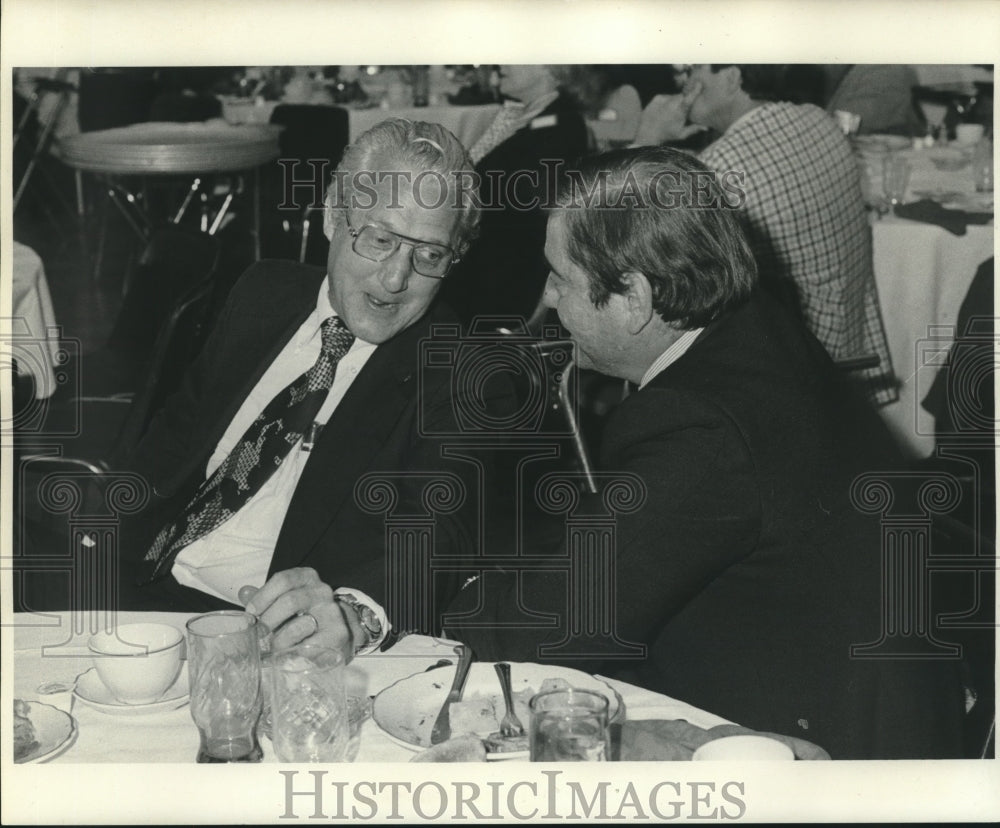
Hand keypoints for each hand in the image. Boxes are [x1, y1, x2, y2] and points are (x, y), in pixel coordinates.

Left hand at [239, 568, 363, 659]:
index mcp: (307, 578)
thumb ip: (264, 597)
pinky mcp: (337, 634)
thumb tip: (244, 592)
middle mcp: (322, 591)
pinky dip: (292, 655)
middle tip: (258, 633)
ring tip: (273, 648)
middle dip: (269, 620)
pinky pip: (308, 647)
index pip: (283, 579)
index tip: (251, 613)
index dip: (263, 596)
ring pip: (299, 626)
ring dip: (280, 641)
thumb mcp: (284, 600)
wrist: (336, 631)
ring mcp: (332, 612)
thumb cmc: (303, 614)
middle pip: (290, 601)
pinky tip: (287, 657)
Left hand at [633, 84, 706, 145]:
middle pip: (682, 96)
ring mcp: (664, 99)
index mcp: (680, 111)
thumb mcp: (681, 134)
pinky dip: (666, 101)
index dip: (695, 90)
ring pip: (674, 96)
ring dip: (674, 102)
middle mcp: (672, 103)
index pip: (690, 97)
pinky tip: (663, 111)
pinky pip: (665, 96)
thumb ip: (694, 129)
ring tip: (670, 113)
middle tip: (681, 110)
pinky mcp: (657, 97)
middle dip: (684, 101)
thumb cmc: (666, 136)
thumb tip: (706, 127)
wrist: (647, 134)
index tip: (699, 84)